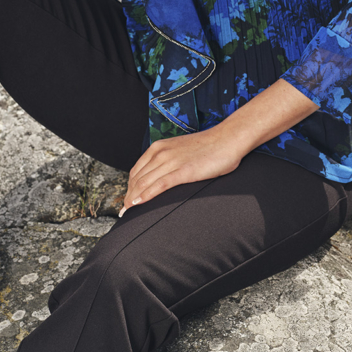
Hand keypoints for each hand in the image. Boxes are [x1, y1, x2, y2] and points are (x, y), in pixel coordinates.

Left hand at [120, 126, 243, 216]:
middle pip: (137, 179)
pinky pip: (159, 185)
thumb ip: (169, 160)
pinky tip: (138, 204)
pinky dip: (146, 196)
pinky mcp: (183, 171)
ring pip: (144, 183)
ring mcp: (171, 162)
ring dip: (133, 199)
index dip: (128, 187)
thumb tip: (161, 176)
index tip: (127, 200)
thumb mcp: (180, 150)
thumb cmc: (208, 147)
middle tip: (124, 211)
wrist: (227, 139)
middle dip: (128, 196)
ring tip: (127, 212)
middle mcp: (161, 153)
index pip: (136, 171)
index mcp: (159, 147)